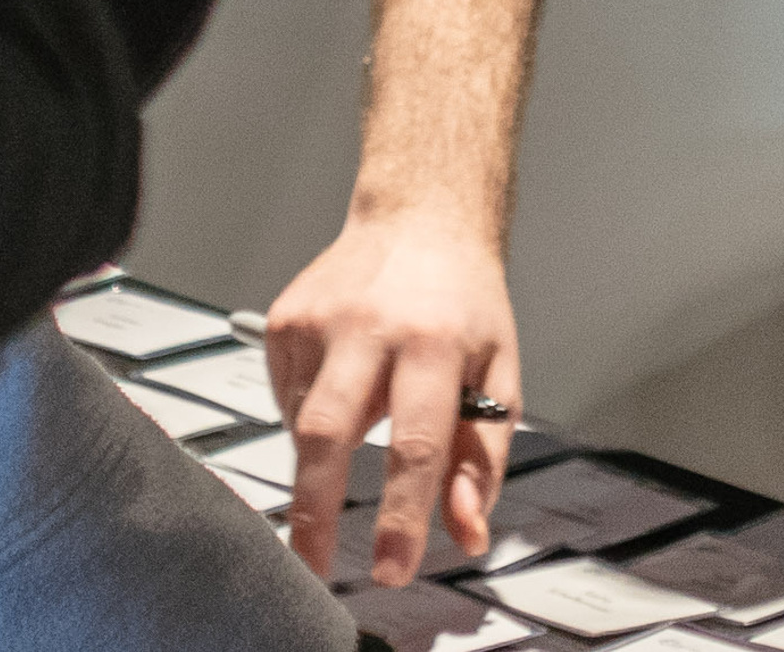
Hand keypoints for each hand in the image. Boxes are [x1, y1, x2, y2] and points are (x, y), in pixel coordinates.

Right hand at [267, 210, 517, 588]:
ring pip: (302, 422)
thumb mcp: (498, 377)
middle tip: (313, 562)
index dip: (402, 514)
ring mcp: (319, 319)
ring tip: (365, 415)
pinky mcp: (285, 318)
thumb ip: (482, 461)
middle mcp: (371, 327)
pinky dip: (309, 415)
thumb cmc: (464, 303)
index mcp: (435, 344)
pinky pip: (287, 397)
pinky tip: (344, 383)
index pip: (416, 444)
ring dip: (324, 457)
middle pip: (328, 432)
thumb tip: (464, 531)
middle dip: (315, 509)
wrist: (421, 218)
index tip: (393, 565)